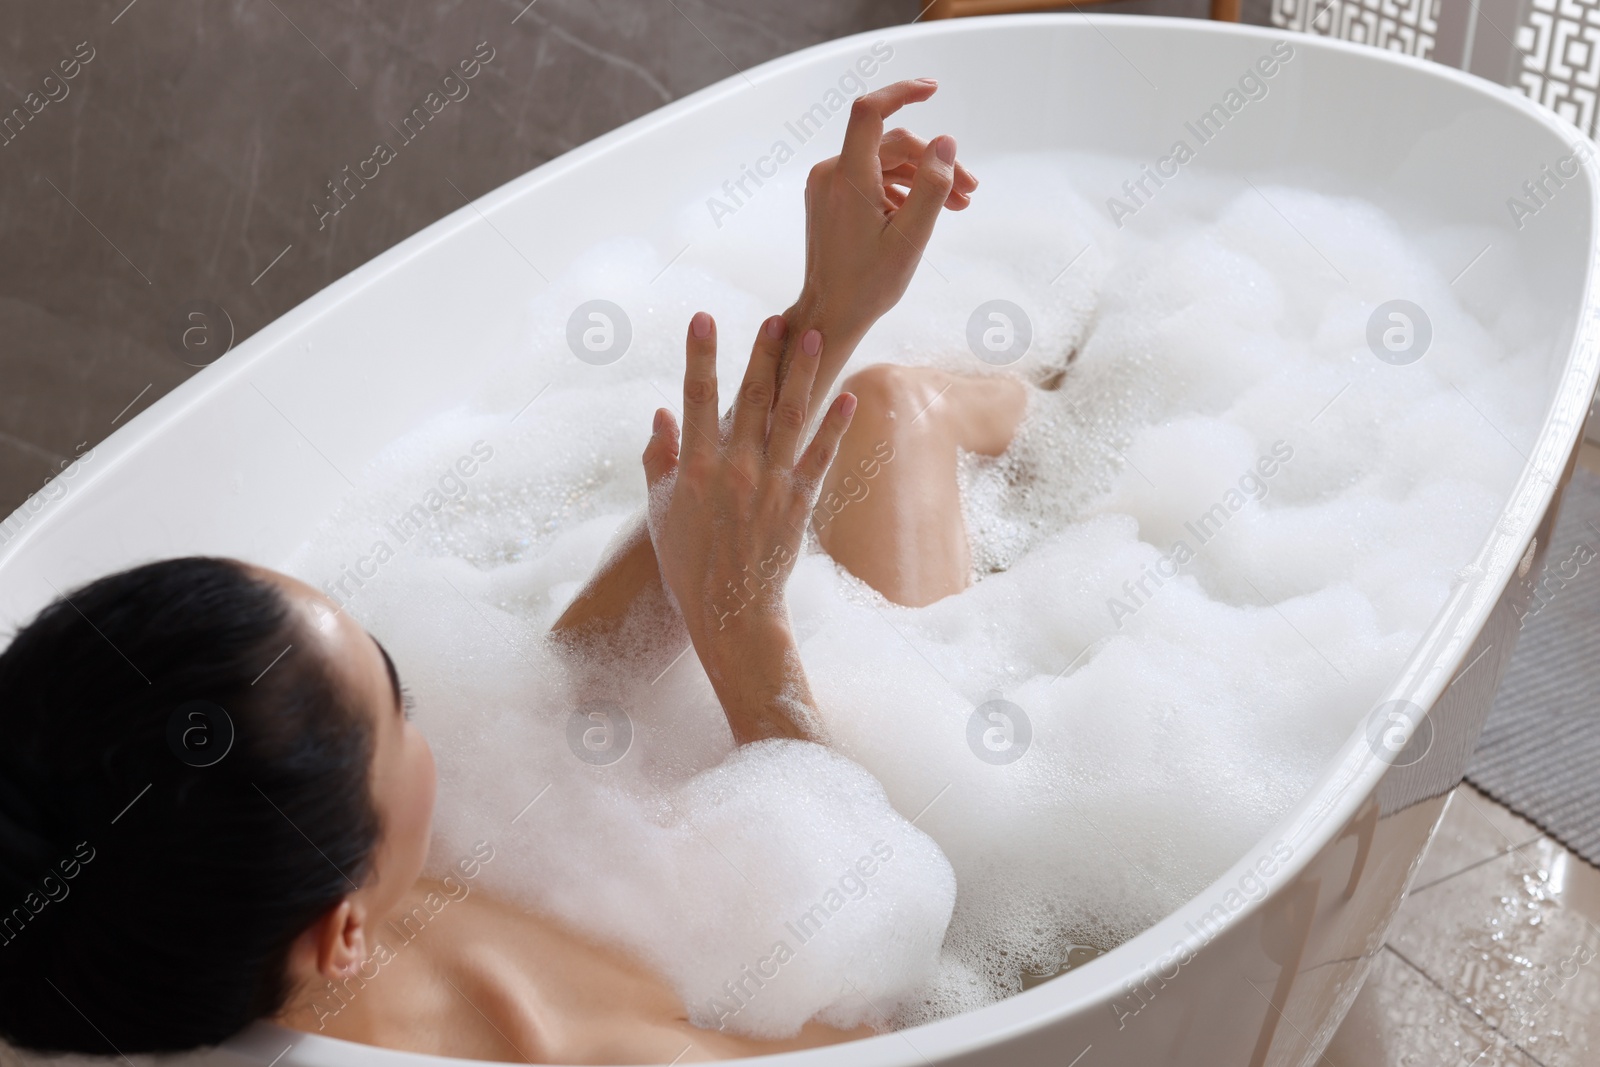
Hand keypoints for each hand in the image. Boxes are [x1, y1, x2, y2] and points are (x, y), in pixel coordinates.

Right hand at [641, 311, 853, 740]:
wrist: (730, 610)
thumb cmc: (687, 561)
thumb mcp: (659, 510)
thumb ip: (659, 459)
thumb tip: (662, 413)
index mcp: (697, 468)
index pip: (697, 399)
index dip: (701, 356)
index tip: (704, 318)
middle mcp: (736, 470)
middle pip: (752, 399)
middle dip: (763, 354)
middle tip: (776, 317)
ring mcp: (771, 485)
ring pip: (790, 418)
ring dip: (803, 375)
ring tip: (813, 338)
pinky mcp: (799, 503)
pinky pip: (820, 456)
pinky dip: (834, 426)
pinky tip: (848, 396)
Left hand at [792, 78, 977, 350]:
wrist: (831, 313)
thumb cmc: (868, 283)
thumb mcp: (911, 237)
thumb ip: (932, 186)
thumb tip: (947, 142)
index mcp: (848, 178)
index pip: (870, 112)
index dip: (902, 92)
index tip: (933, 89)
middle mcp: (832, 174)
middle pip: (891, 144)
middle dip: (933, 160)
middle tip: (970, 190)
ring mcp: (828, 186)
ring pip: (885, 163)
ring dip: (922, 177)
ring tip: (959, 205)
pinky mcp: (831, 198)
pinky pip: (872, 179)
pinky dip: (901, 188)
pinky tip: (926, 211)